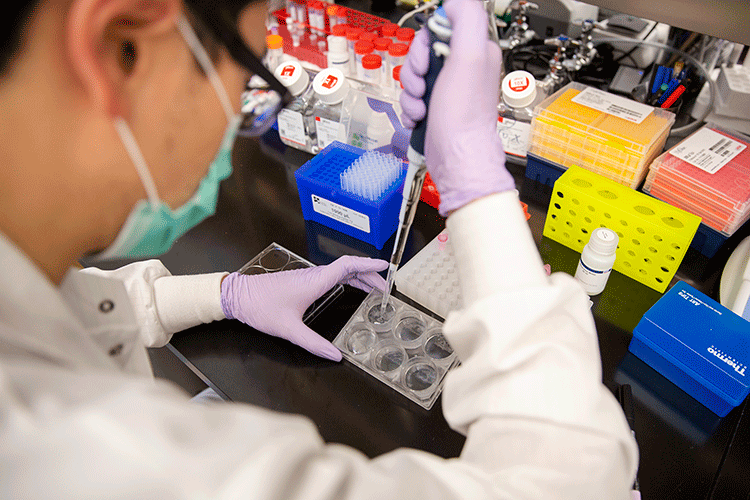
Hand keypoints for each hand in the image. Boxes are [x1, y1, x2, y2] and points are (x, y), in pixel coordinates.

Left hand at [220, 256, 387, 360]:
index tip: (384, 265)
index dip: (368, 264)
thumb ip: (313, 343)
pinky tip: (350, 288)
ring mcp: (308, 277)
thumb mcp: (289, 330)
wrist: (237, 297)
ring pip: (340, 271)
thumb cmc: (260, 308)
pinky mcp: (302, 281)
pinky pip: (331, 275)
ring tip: (373, 288)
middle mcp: (314, 276)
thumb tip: (335, 356)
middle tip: (385, 286)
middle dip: (370, 274)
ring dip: (359, 276)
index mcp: (314, 282)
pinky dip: (347, 279)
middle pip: (349, 268)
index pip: (347, 266)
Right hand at [399, 0, 514, 215]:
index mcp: (475, 51)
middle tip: (422, 86)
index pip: (438, 29)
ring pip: (413, 77)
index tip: (426, 61)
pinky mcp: (435, 109)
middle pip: (422, 53)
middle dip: (414, 71)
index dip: (424, 44)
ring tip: (422, 108)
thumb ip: (466, 20)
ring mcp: (448, 90)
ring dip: (410, 94)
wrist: (456, 159)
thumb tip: (453, 2)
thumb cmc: (464, 117)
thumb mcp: (469, 56)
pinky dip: (410, 109)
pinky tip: (419, 118)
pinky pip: (411, 99)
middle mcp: (463, 69)